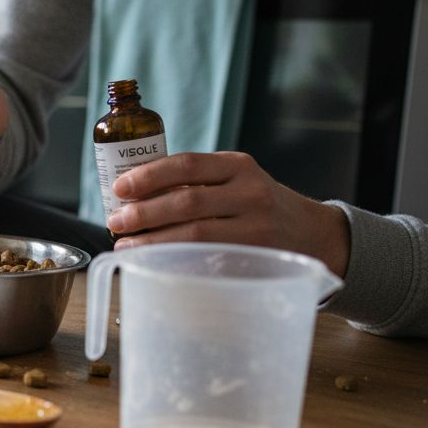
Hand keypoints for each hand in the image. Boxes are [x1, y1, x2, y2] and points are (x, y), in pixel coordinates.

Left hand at [107, 151, 351, 277]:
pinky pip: (208, 260)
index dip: (148, 176)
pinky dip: (176, 262)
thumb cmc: (257, 205)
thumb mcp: (235, 181)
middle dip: (144, 214)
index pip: (185, 165)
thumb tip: (132, 197)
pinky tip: (155, 262)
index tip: (119, 189)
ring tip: (127, 245)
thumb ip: (195, 184)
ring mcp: (256, 227)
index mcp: (238, 166)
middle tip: (116, 222)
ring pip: (195, 235)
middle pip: (187, 202)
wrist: (311, 234)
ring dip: (153, 241)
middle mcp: (250, 193)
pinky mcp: (257, 257)